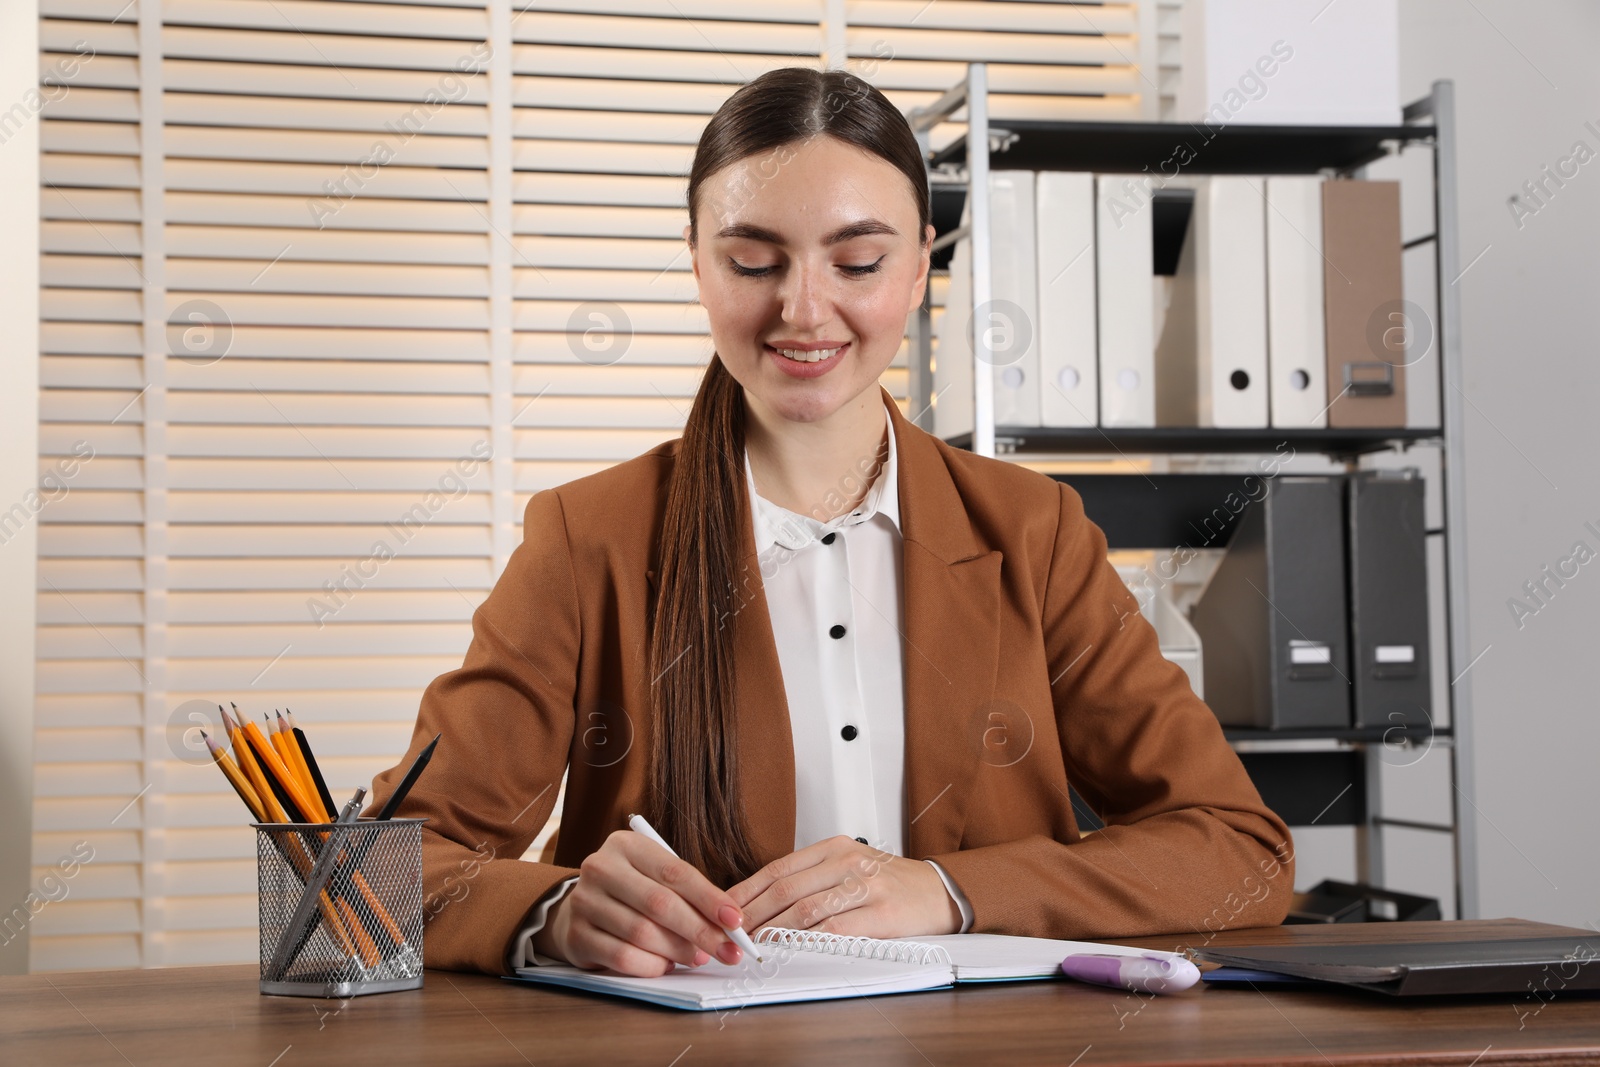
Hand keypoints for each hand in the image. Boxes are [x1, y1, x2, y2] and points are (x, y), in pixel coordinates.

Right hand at [530, 829, 748, 976]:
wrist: (580, 908)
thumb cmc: (632, 891)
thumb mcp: (655, 878)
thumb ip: (687, 895)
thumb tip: (727, 926)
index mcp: (626, 845)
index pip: (675, 872)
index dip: (709, 898)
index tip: (735, 920)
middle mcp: (601, 868)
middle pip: (660, 904)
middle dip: (700, 930)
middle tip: (726, 950)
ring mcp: (584, 901)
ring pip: (642, 933)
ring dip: (678, 951)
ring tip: (697, 957)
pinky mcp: (576, 935)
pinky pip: (622, 957)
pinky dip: (652, 965)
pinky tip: (666, 965)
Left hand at [726, 836, 962, 938]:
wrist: (939, 891)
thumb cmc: (888, 883)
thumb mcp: (847, 866)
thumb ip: (811, 878)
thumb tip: (760, 901)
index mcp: (834, 847)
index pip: (779, 868)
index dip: (748, 890)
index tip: (725, 908)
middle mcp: (848, 861)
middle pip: (787, 889)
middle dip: (754, 914)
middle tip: (732, 933)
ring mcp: (865, 885)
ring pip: (806, 909)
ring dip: (775, 930)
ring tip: (755, 945)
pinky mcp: (881, 913)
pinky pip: (836, 929)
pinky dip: (808, 941)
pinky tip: (791, 949)